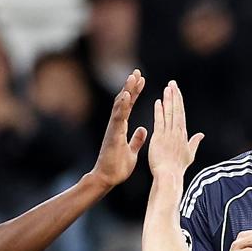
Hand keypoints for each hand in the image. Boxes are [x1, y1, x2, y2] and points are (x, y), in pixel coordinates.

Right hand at [89, 70, 147, 189]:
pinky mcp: (112, 134)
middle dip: (131, 86)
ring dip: (126, 91)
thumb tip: (143, 130)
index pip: (130, 106)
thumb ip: (136, 139)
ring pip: (120, 106)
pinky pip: (117, 118)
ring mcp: (113, 128)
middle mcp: (117, 125)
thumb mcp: (132, 151)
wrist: (108, 178)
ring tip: (132, 78)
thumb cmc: (118, 166)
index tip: (142, 80)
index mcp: (122, 127)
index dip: (136, 93)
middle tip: (137, 72)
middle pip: (124, 101)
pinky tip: (126, 96)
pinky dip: (122, 106)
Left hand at [149, 81, 204, 182]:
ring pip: (169, 113)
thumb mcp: (189, 154)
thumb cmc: (178, 167)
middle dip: (175, 96)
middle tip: (172, 83)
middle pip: (177, 110)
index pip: (181, 114)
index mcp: (183, 135)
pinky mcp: (160, 138)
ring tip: (167, 88)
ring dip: (168, 100)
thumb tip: (201, 134)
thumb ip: (194, 142)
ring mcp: (169, 134)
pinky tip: (159, 102)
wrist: (169, 176)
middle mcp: (177, 133)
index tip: (176, 90)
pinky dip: (160, 111)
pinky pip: (160, 121)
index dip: (179, 101)